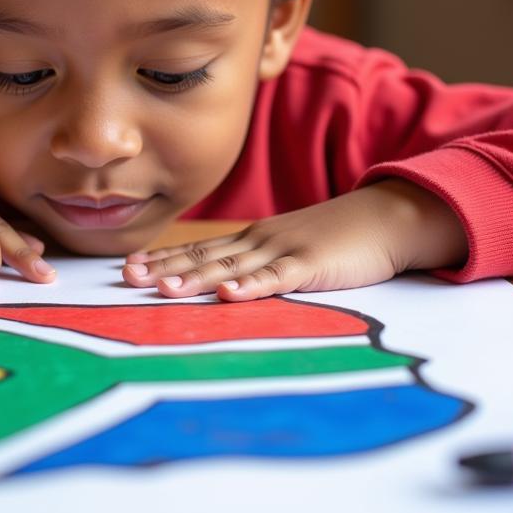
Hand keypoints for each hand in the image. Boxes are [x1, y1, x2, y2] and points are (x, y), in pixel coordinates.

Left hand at [121, 180, 466, 300]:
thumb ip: (259, 268)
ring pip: (232, 266)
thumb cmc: (335, 240)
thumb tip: (224, 286)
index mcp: (252, 240)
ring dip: (196, 278)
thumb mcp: (289, 252)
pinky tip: (228, 294)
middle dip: (166, 268)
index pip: (200, 249)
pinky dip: (251, 286)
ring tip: (163, 289)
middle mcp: (260, 241)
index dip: (164, 258)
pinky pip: (278, 277)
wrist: (384, 218)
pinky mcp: (312, 264)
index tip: (129, 267)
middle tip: (128, 277)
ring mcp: (285, 250)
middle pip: (205, 256)